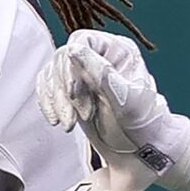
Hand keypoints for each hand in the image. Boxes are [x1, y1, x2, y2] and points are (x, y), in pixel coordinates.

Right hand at [35, 31, 189, 190]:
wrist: (140, 149)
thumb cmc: (141, 123)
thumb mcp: (126, 98)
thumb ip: (101, 73)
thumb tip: (74, 50)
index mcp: (117, 51)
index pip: (82, 41)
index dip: (72, 65)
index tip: (74, 92)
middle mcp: (99, 57)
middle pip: (63, 60)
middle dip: (65, 90)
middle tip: (81, 116)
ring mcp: (83, 74)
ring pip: (52, 74)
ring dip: (56, 101)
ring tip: (69, 124)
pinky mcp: (71, 91)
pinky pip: (47, 87)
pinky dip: (48, 104)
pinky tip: (57, 119)